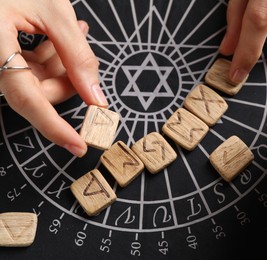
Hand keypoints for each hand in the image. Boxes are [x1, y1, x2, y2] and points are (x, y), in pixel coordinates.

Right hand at [0, 0, 107, 156]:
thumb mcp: (53, 11)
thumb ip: (77, 55)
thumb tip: (96, 97)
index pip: (26, 98)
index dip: (53, 125)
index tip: (77, 145)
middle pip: (37, 91)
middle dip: (68, 77)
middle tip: (84, 48)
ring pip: (38, 82)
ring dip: (63, 64)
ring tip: (75, 29)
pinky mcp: (3, 57)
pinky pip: (31, 70)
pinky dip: (52, 58)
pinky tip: (61, 38)